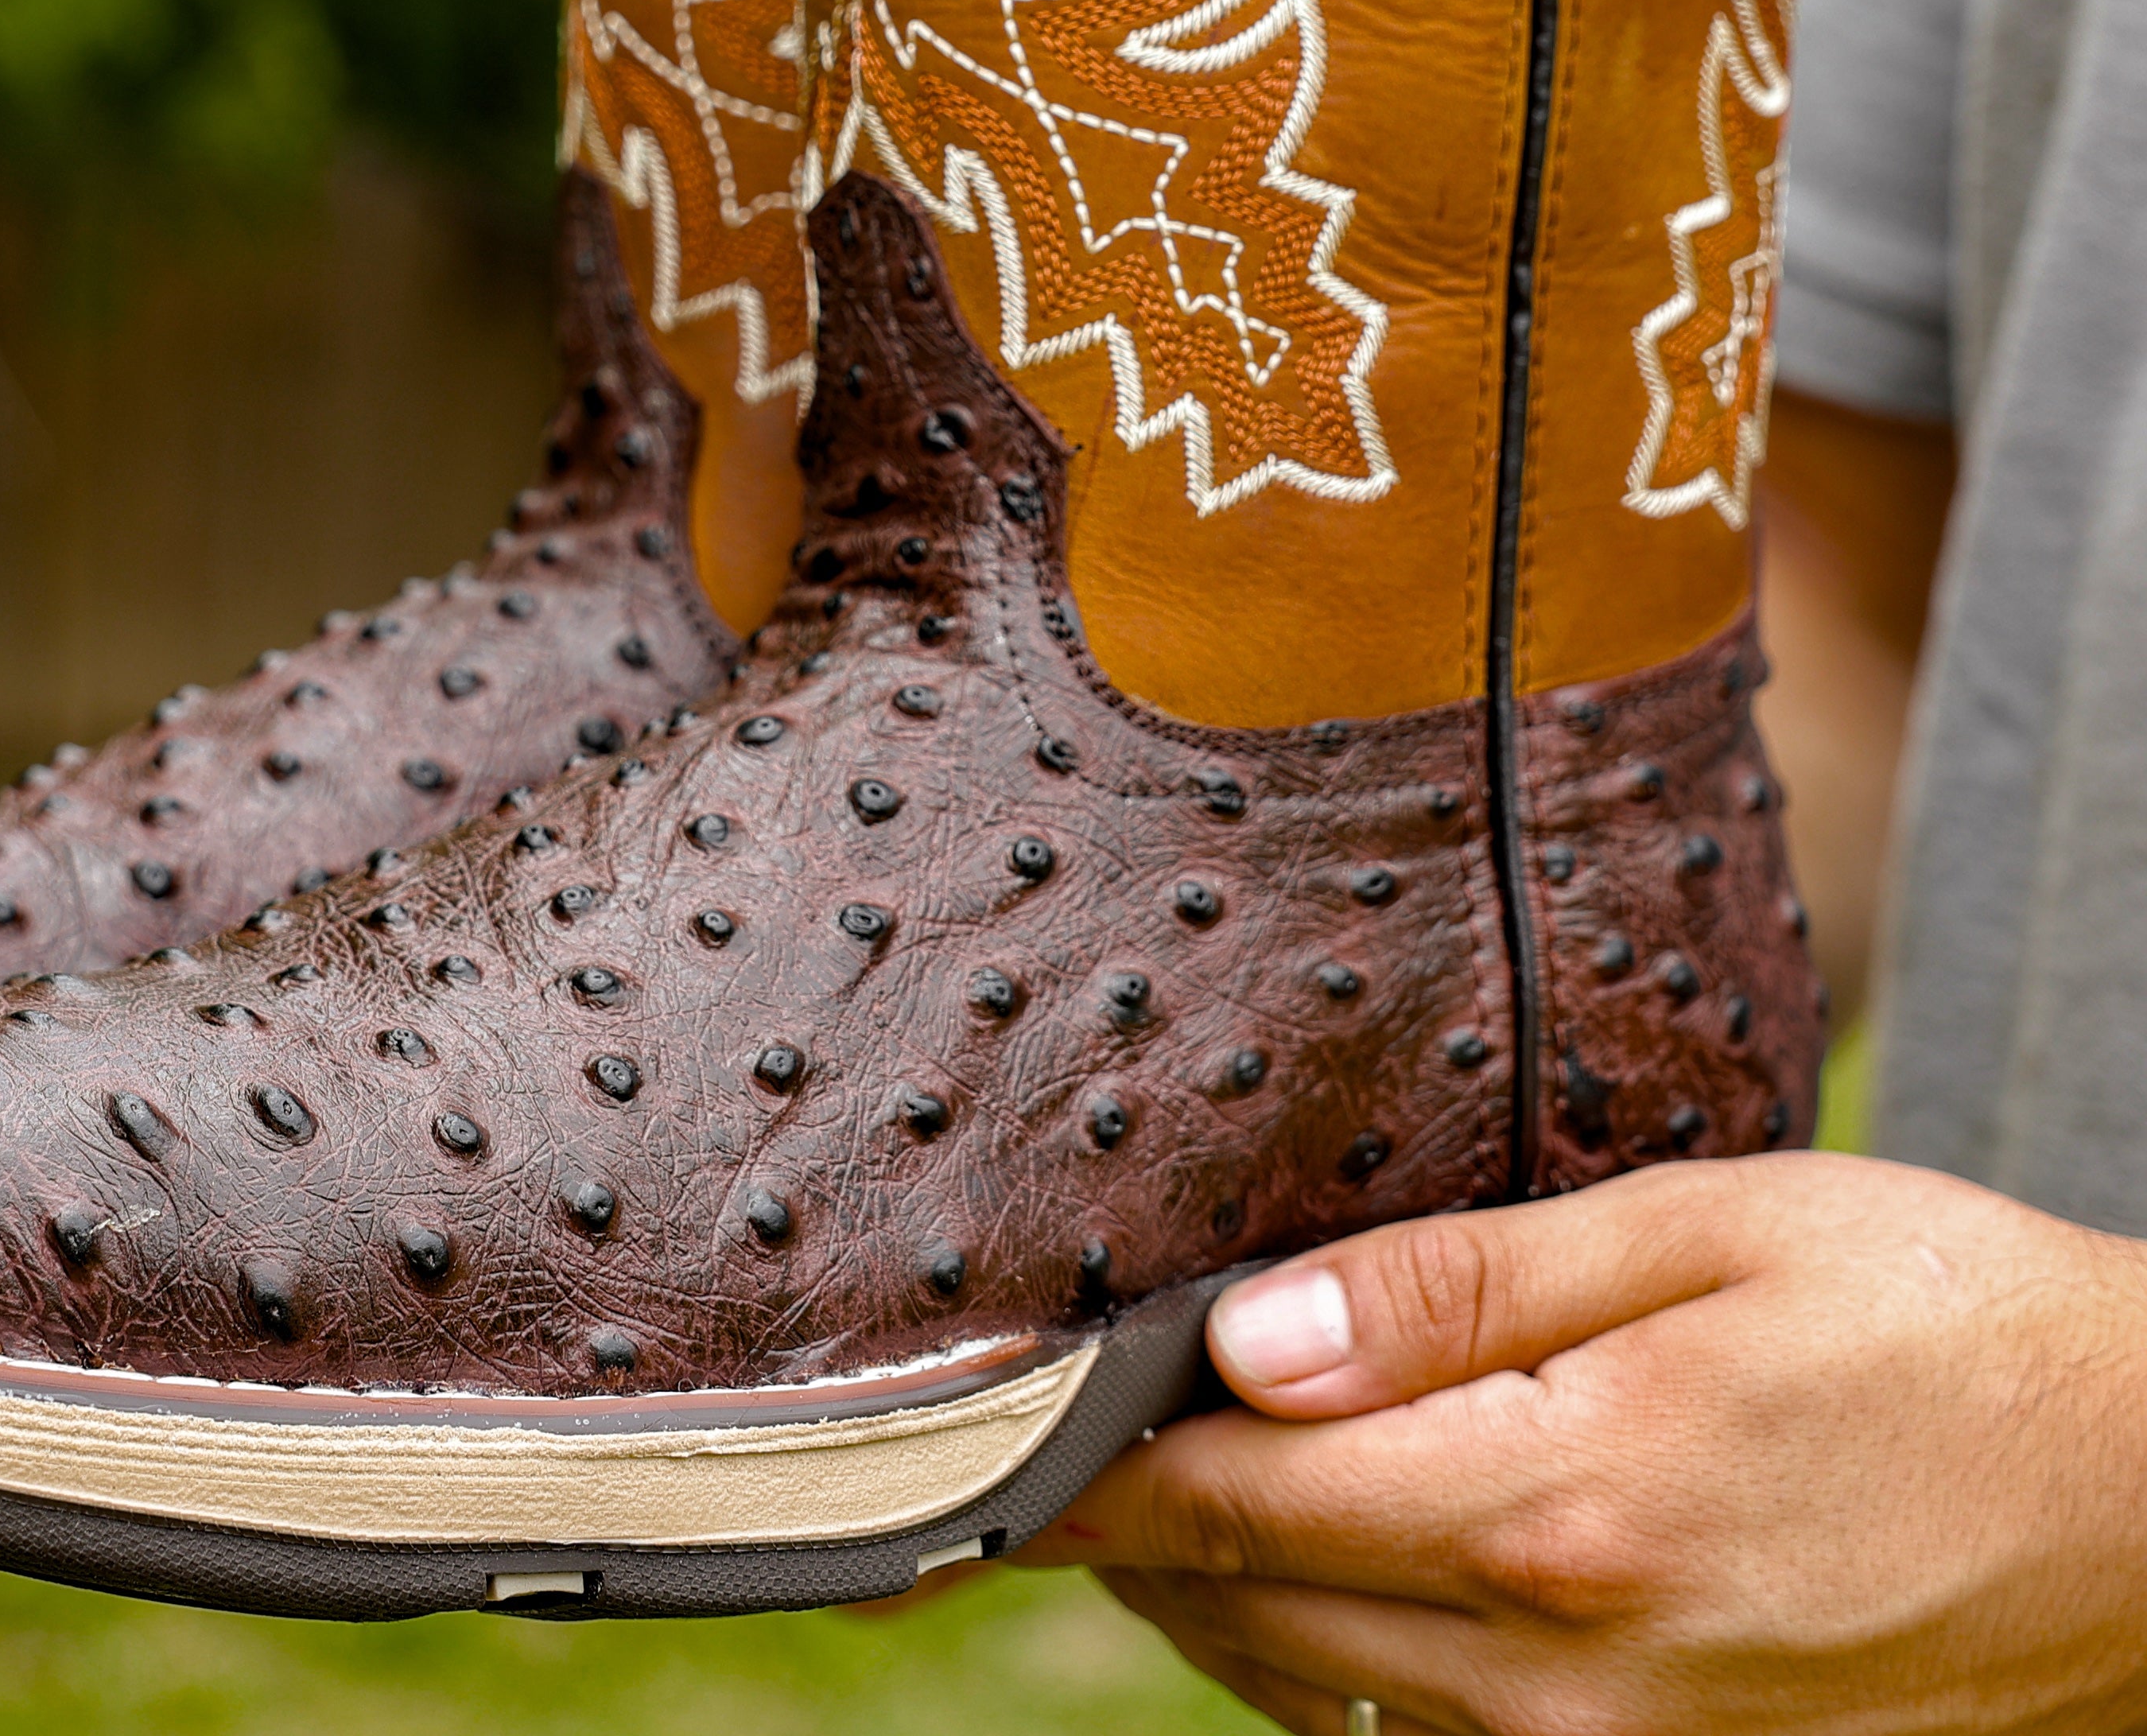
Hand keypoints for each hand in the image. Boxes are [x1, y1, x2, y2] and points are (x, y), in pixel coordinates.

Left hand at [1020, 1152, 2146, 1735]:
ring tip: (1142, 1499)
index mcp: (1561, 1510)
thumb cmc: (1942, 1325)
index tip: (986, 1423)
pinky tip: (1315, 1574)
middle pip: (1260, 1619)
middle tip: (1039, 1442)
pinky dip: (1339, 1665)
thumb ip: (1458, 1290)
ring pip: (1331, 1699)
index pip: (1240, 1505)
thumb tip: (1247, 1338)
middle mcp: (1574, 1675)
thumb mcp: (1702, 1238)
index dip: (1091, 1469)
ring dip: (1221, 1606)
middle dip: (1130, 1537)